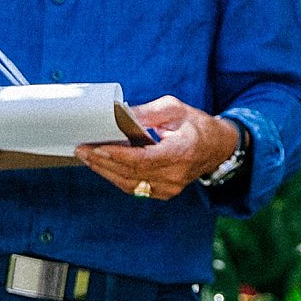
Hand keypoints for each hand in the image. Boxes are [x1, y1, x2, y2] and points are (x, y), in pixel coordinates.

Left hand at [76, 95, 235, 200]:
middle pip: (132, 174)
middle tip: (81, 150)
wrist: (218, 147)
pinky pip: (136, 188)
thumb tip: (118, 114)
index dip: (117, 156)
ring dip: (106, 171)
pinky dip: (117, 177)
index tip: (96, 148)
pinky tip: (103, 166)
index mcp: (182, 151)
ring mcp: (171, 187)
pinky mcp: (165, 192)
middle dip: (103, 162)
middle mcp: (176, 174)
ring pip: (130, 184)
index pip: (144, 159)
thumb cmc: (196, 124)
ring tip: (87, 158)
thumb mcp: (174, 108)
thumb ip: (147, 112)